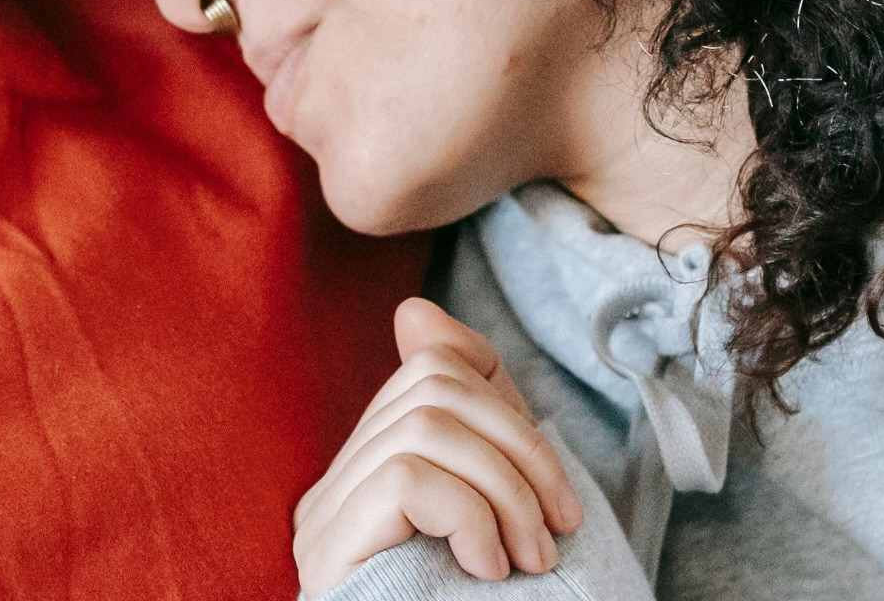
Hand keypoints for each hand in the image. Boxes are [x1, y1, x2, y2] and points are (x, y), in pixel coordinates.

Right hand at [293, 298, 586, 595]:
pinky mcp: (330, 549)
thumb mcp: (494, 510)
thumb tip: (413, 311)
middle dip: (522, 448)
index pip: (428, 371)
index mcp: (368, 475)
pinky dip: (470, 515)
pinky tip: (488, 572)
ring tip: (531, 560)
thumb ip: (472, 422)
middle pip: (432, 386)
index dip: (506, 404)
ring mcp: (323, 520)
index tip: (554, 496)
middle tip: (559, 532)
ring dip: (506, 489)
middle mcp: (331, 490)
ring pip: (427, 425)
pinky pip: (409, 475)